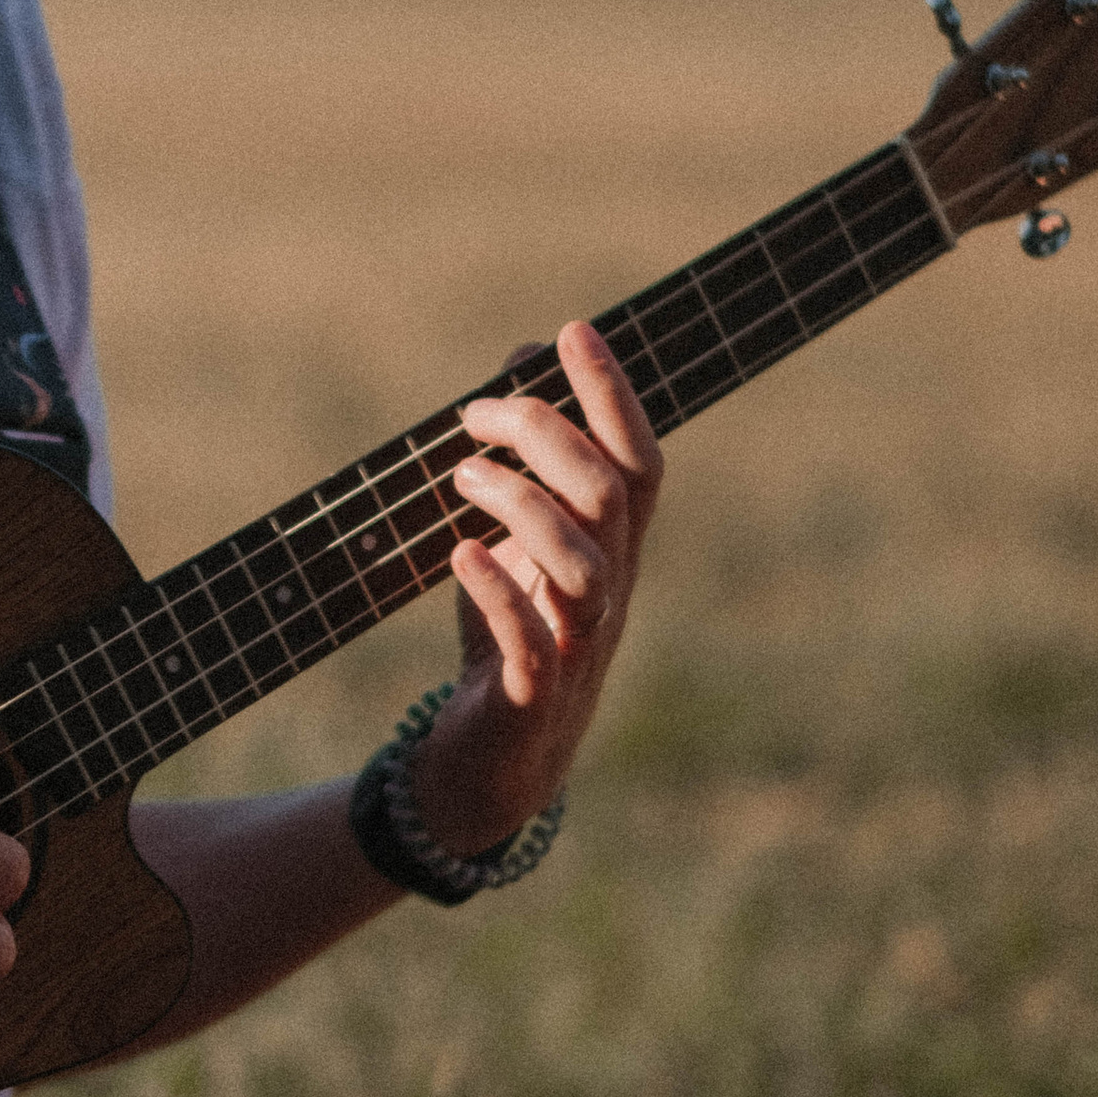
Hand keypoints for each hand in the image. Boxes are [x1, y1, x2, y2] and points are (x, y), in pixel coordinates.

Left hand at [407, 319, 660, 857]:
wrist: (494, 765)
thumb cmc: (509, 636)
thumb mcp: (518, 544)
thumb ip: (526, 466)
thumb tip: (517, 366)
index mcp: (613, 551)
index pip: (637, 461)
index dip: (613, 394)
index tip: (571, 331)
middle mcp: (609, 593)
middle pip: (610, 497)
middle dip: (547, 436)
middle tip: (474, 413)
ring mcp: (577, 646)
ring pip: (585, 565)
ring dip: (524, 504)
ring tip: (461, 474)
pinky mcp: (532, 698)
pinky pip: (533, 643)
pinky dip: (499, 594)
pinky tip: (462, 554)